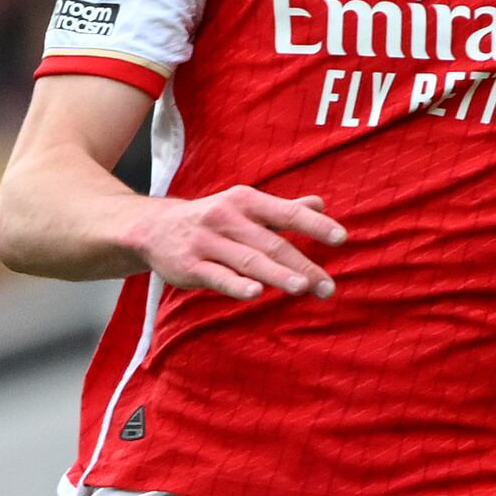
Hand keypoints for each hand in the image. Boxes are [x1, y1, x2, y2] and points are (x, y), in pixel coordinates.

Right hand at [128, 183, 345, 301]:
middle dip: (303, 265)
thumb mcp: (244, 207)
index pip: (287, 214)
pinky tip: (255, 293)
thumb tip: (320, 204)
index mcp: (245, 201)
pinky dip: (236, 285)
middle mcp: (226, 217)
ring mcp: (206, 242)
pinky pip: (217, 276)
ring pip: (248, 261)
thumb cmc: (212, 220)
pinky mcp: (189, 265)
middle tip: (328, 286)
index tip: (341, 239)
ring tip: (304, 288)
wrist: (154, 229)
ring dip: (278, 275)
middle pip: (271, 244)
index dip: (315, 226)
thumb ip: (283, 210)